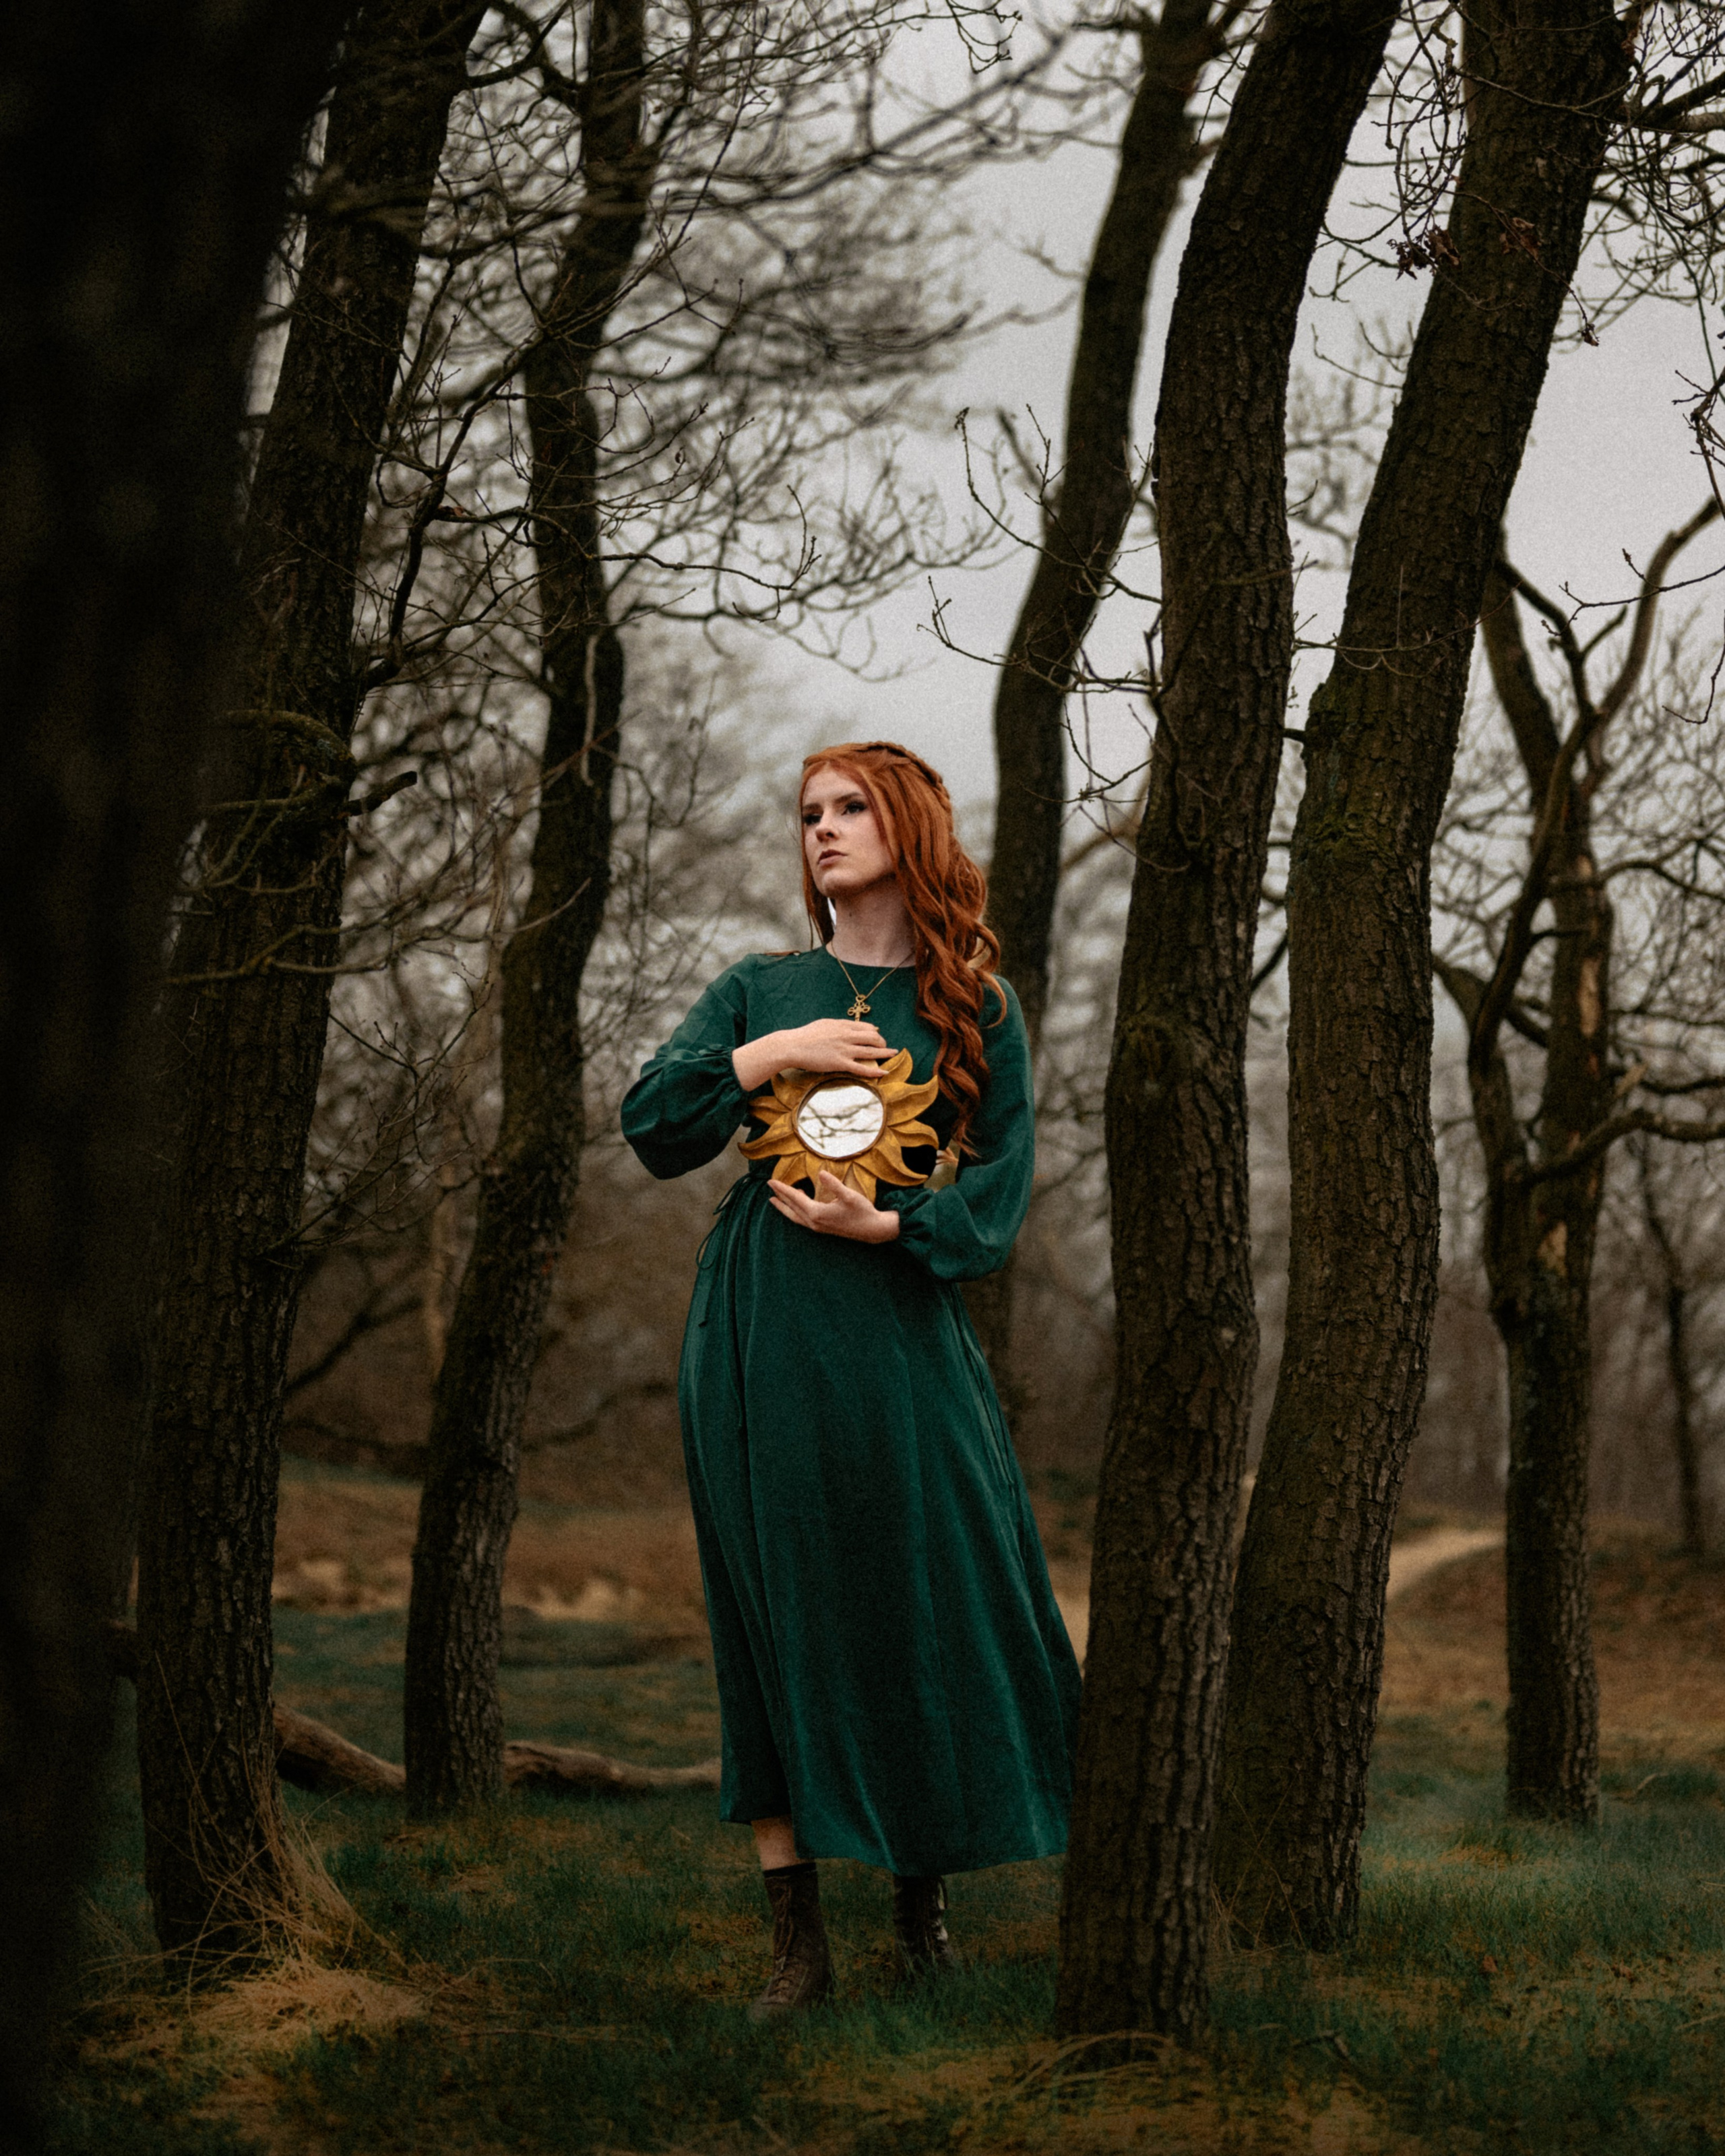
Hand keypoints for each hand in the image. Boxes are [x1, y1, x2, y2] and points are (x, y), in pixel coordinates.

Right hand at [733, 1019, 891, 1092]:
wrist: (792, 1046)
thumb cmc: (806, 1036)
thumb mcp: (825, 1024)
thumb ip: (841, 1025)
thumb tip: (856, 1026)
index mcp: (842, 1025)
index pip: (866, 1027)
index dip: (875, 1032)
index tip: (878, 1037)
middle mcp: (846, 1036)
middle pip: (873, 1037)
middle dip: (882, 1042)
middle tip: (886, 1047)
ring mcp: (844, 1049)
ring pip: (871, 1051)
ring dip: (885, 1053)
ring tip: (893, 1054)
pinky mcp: (840, 1063)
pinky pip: (862, 1068)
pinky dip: (875, 1071)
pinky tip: (884, 1072)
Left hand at [766, 1169, 901, 1243]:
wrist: (873, 1230)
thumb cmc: (862, 1211)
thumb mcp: (849, 1195)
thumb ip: (834, 1184)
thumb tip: (821, 1172)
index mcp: (817, 1213)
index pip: (795, 1198)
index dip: (782, 1188)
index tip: (770, 1181)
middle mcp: (814, 1222)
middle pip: (791, 1208)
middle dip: (780, 1198)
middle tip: (769, 1188)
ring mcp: (818, 1227)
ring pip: (795, 1216)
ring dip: (785, 1207)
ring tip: (776, 1199)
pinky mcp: (823, 1228)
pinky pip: (803, 1219)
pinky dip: (796, 1211)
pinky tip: (800, 1204)